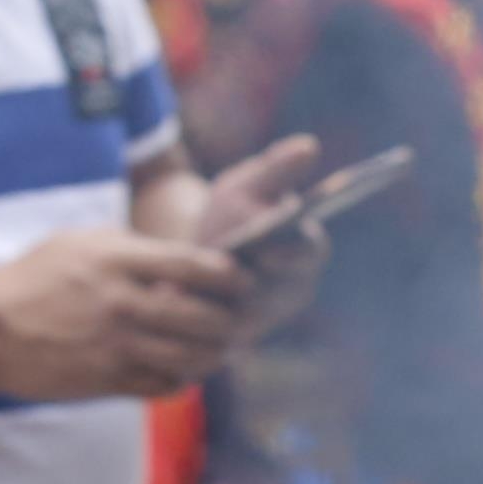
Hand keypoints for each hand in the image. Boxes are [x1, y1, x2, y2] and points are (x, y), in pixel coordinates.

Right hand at [0, 228, 247, 403]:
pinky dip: (184, 379)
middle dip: (232, 322)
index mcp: (115, 260)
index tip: (242, 284)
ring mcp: (116, 345)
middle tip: (241, 322)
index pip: (195, 266)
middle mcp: (121, 302)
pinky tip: (184, 370)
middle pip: (206, 318)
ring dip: (216, 355)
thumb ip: (130, 249)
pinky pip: (166, 384)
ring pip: (194, 357)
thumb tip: (183, 259)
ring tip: (221, 349)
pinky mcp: (108, 380)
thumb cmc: (32, 281)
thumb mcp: (76, 245)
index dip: (230, 278)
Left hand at [184, 133, 325, 340]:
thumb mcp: (249, 186)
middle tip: (218, 279)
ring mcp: (269, 317)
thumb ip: (276, 168)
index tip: (264, 252)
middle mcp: (296, 290)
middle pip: (278, 292)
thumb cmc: (232, 214)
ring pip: (246, 316)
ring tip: (184, 291)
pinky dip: (197, 317)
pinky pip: (220, 333)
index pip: (307, 254)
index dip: (288, 255)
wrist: (201, 251)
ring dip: (215, 303)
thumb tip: (309, 144)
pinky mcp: (239, 339)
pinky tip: (173, 301)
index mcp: (308, 251)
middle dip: (248, 284)